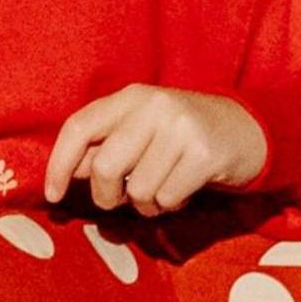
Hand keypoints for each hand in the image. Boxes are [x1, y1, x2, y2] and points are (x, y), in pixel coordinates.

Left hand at [43, 84, 267, 214]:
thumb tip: (72, 171)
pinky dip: (170, 204)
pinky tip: (183, 189)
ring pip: (137, 190)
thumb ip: (105, 147)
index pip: (79, 127)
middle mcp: (155, 106)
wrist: (246, 130)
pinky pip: (166, 198)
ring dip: (145, 203)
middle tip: (122, 197)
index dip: (59, 164)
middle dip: (107, 195)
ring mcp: (181, 128)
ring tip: (163, 188)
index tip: (54, 196)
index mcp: (131, 97)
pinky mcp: (205, 154)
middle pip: (104, 167)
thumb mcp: (142, 131)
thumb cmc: (181, 136)